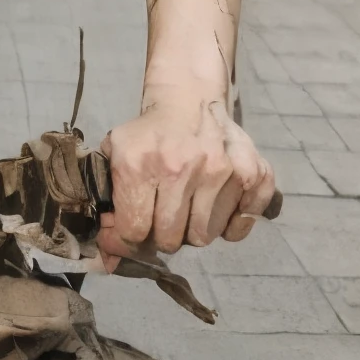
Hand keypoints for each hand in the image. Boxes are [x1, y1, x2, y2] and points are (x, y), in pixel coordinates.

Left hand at [99, 91, 273, 263]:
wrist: (189, 99)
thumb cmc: (148, 134)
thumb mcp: (115, 154)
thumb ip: (106, 202)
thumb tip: (106, 260)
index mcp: (140, 163)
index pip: (134, 231)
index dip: (127, 238)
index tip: (129, 231)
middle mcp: (181, 168)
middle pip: (171, 240)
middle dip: (162, 235)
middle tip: (162, 217)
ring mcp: (221, 171)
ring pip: (204, 237)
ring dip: (193, 230)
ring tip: (188, 206)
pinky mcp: (253, 173)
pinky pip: (241, 228)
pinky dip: (230, 226)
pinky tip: (216, 205)